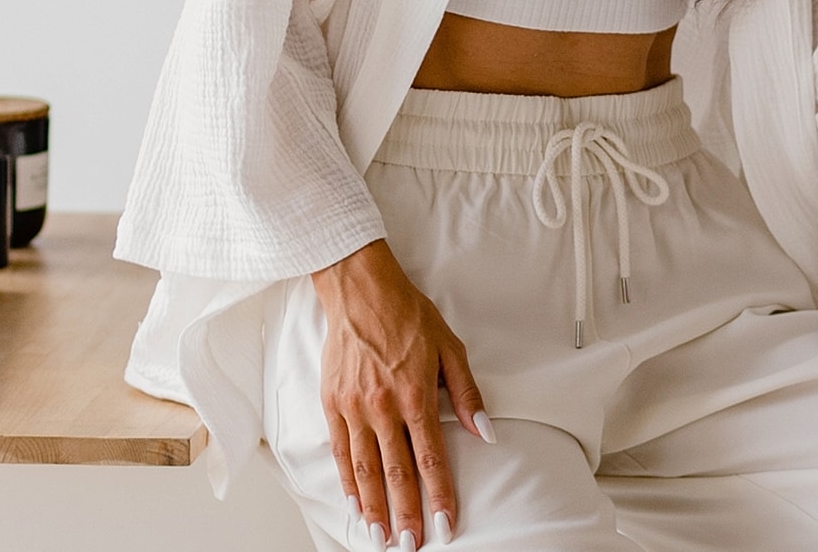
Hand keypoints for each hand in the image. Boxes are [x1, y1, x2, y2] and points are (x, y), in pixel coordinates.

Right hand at [311, 240, 491, 548]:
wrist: (360, 291)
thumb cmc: (408, 316)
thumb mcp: (450, 347)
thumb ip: (467, 394)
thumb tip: (485, 433)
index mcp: (416, 395)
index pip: (431, 458)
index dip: (439, 496)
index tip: (446, 525)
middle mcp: (383, 407)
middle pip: (396, 472)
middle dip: (405, 514)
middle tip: (411, 544)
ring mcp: (354, 407)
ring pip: (365, 469)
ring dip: (374, 506)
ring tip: (380, 536)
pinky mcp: (332, 403)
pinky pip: (340, 451)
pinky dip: (347, 480)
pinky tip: (355, 502)